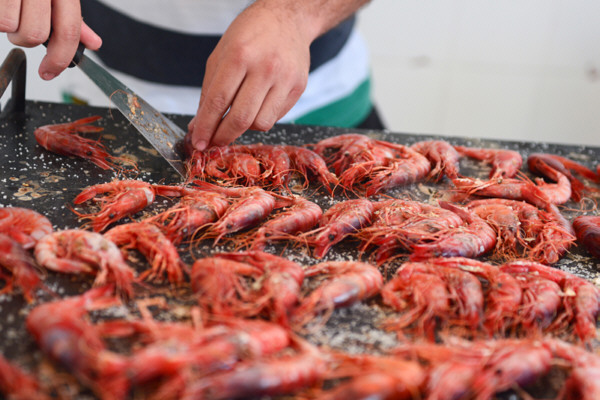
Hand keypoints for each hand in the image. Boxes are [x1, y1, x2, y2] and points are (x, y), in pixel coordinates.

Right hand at [0, 0, 100, 79]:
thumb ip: (73, 18)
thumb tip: (93, 43)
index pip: (69, 32)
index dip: (60, 59)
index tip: (49, 72)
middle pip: (37, 34)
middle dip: (27, 41)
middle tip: (21, 28)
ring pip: (14, 29)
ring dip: (10, 30)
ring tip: (9, 12)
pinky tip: (2, 7)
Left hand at [186, 3, 312, 150]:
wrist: (288, 18)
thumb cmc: (250, 35)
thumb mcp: (221, 55)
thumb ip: (209, 92)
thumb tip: (199, 125)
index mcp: (240, 55)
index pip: (218, 101)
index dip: (206, 126)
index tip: (198, 142)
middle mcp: (265, 68)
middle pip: (241, 118)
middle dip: (223, 137)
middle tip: (213, 142)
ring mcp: (285, 79)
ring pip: (260, 123)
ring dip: (244, 128)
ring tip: (237, 117)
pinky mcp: (299, 87)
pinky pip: (275, 117)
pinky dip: (261, 118)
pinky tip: (256, 107)